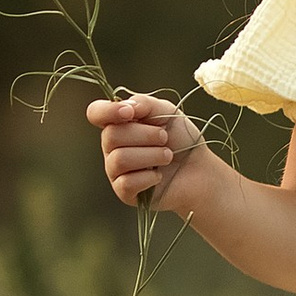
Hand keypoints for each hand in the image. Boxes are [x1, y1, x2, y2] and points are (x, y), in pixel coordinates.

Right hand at [87, 91, 201, 211]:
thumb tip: (126, 106)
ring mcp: (116, 170)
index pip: (96, 113)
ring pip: (119, 159)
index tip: (130, 113)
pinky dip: (149, 177)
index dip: (108, 111)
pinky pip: (127, 182)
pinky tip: (159, 176)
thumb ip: (144, 103)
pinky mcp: (124, 192)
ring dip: (151, 155)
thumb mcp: (166, 111)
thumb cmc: (181, 139)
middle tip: (165, 138)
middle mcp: (112, 146)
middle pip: (111, 136)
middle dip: (145, 135)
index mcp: (119, 123)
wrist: (199, 169)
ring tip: (167, 156)